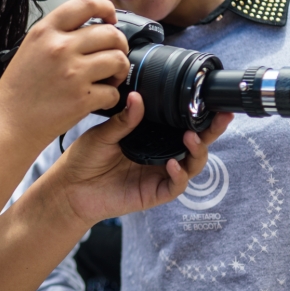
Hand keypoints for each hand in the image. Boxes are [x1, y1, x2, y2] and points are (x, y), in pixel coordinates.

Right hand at [0, 0, 129, 145]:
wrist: (8, 124)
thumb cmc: (19, 89)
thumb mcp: (31, 48)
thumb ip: (58, 34)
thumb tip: (94, 27)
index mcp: (46, 31)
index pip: (87, 3)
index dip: (107, 8)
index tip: (111, 18)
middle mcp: (60, 48)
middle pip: (111, 33)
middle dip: (120, 45)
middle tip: (113, 56)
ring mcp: (73, 73)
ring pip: (119, 60)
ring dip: (119, 70)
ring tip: (109, 78)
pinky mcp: (82, 99)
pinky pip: (113, 92)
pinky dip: (111, 97)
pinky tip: (99, 99)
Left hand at [51, 92, 232, 225]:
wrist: (69, 187)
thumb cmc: (86, 158)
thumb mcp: (104, 134)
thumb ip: (124, 119)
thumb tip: (138, 97)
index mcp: (152, 136)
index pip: (181, 124)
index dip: (199, 115)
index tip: (210, 101)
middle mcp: (161, 154)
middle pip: (196, 144)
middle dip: (211, 132)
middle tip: (220, 117)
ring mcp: (159, 174)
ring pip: (192, 165)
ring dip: (197, 152)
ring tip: (190, 139)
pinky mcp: (154, 193)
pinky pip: (175, 186)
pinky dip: (179, 175)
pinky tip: (173, 164)